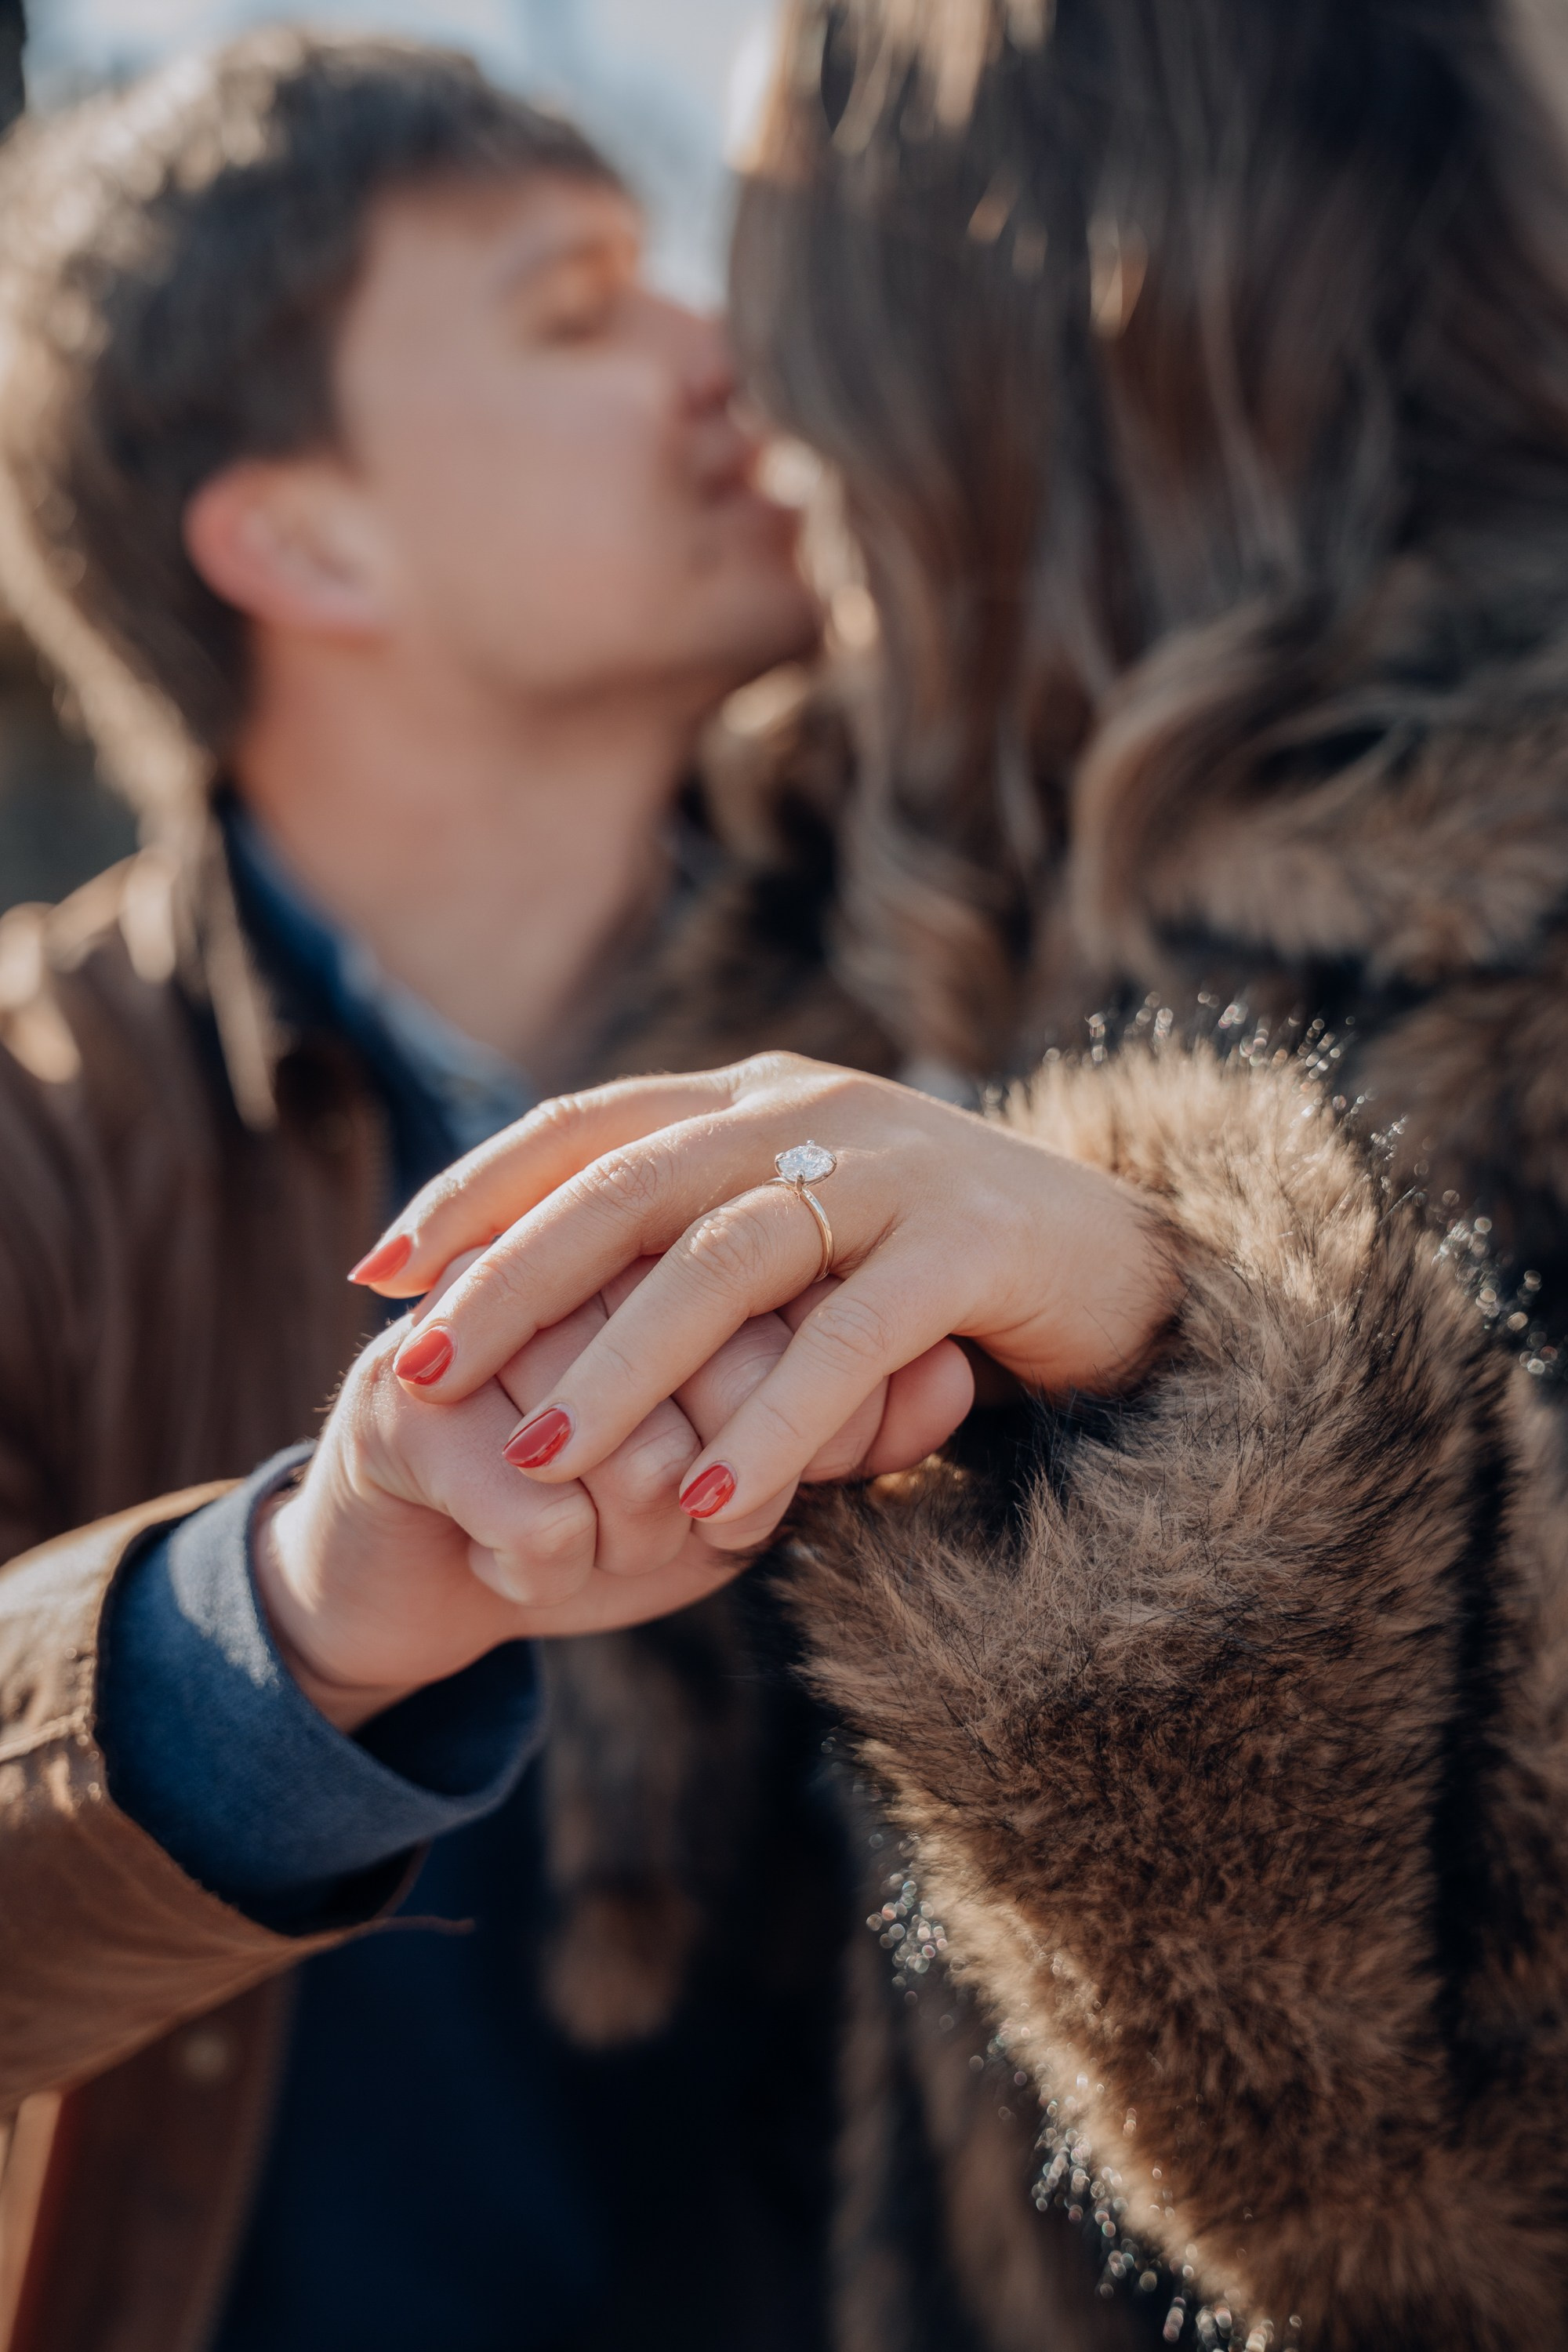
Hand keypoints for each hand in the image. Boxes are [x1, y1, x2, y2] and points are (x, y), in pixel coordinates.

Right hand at [256, 1256, 969, 1731]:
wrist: (417, 1571)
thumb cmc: (602, 1506)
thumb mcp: (740, 1469)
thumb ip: (851, 1417)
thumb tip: (950, 1373)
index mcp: (656, 1236)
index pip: (784, 1292)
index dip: (813, 1401)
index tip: (795, 1472)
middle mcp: (561, 1255)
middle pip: (709, 1357)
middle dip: (721, 1471)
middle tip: (698, 1525)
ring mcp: (470, 1319)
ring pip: (620, 1438)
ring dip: (630, 1527)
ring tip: (615, 1552)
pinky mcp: (399, 1404)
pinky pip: (531, 1502)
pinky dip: (553, 1564)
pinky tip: (537, 1572)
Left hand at [351, 1053, 1178, 1531]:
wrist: (1127, 1267)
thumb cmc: (934, 1270)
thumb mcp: (801, 1243)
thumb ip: (697, 1250)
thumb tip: (545, 1316)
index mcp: (756, 1099)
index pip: (588, 1128)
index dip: (476, 1192)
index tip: (379, 1270)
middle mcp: (811, 1112)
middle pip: (629, 1184)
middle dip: (512, 1282)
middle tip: (417, 1367)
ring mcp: (893, 1170)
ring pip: (725, 1260)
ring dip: (625, 1363)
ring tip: (544, 1457)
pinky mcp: (969, 1247)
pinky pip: (849, 1341)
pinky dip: (776, 1423)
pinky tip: (715, 1507)